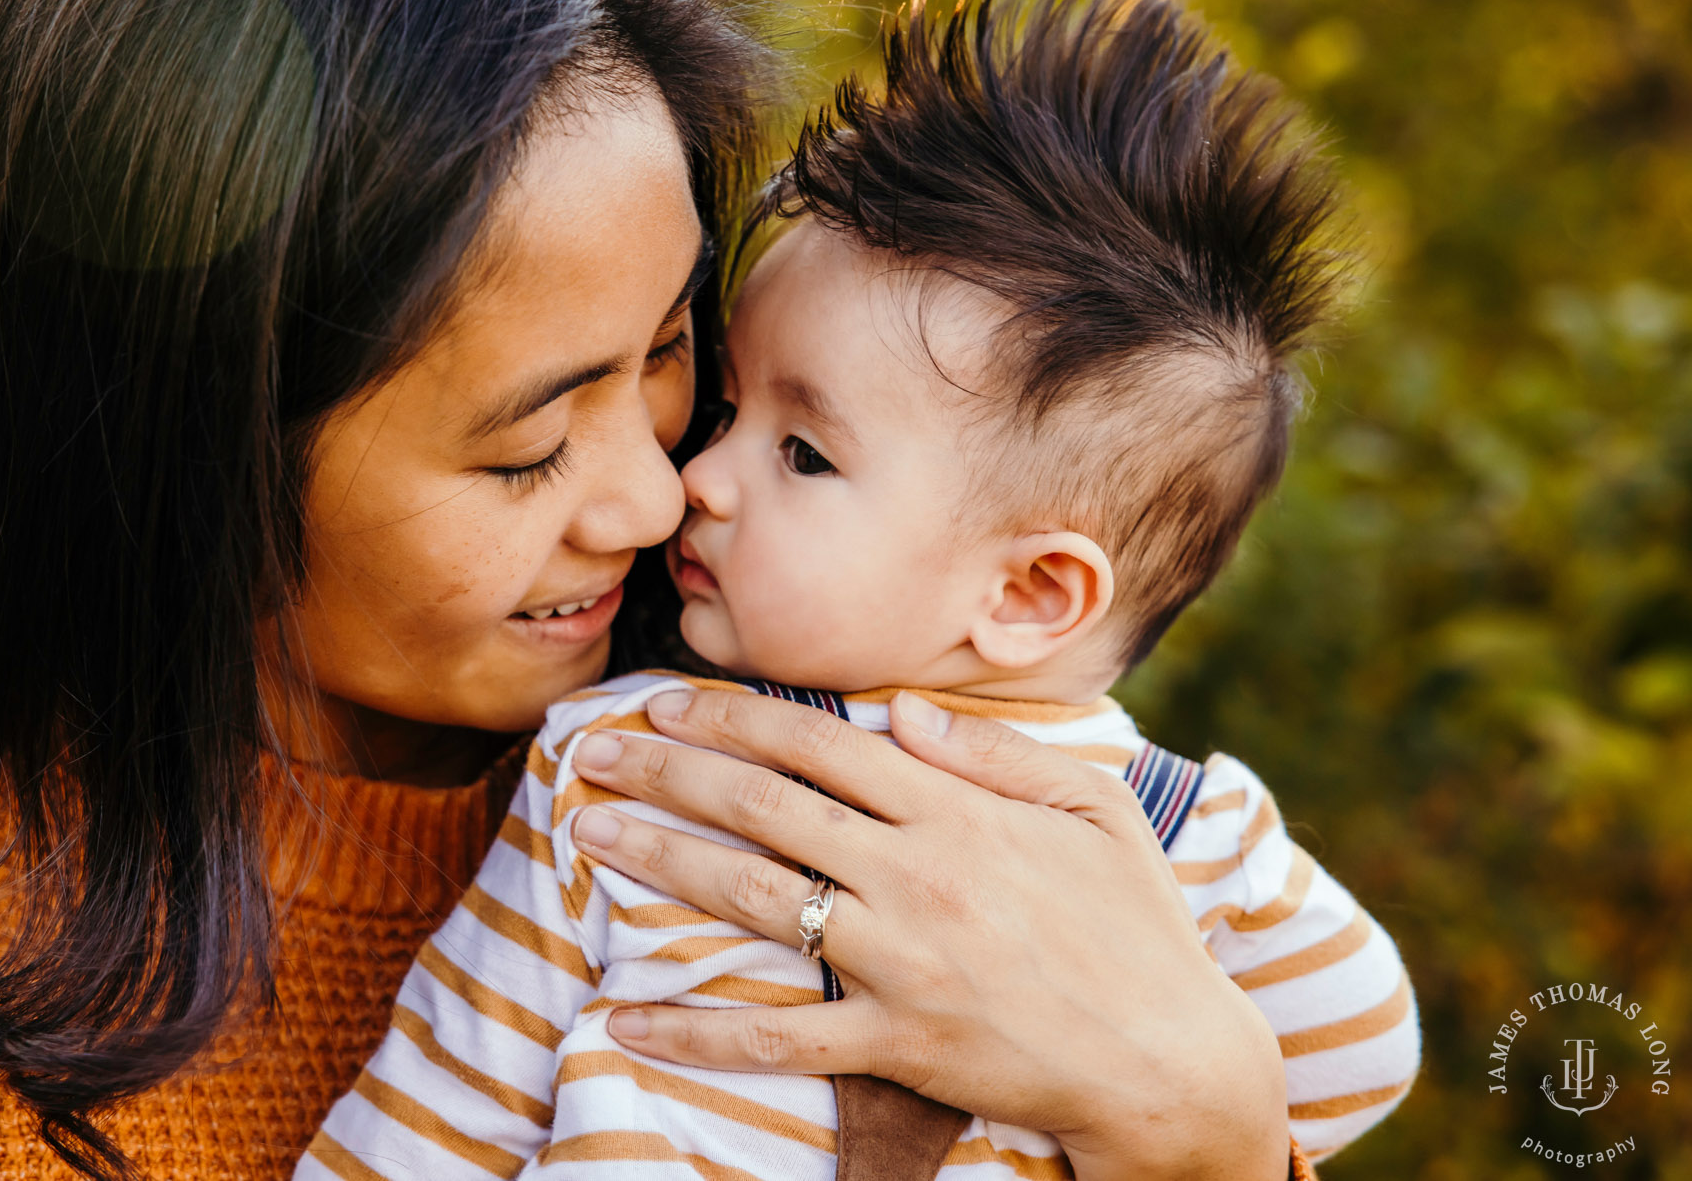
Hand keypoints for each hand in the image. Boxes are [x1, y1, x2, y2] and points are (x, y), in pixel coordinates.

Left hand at [566, 687, 1291, 1180]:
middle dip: (667, 769)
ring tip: (588, 834)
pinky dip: (696, 1028)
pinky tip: (625, 1016)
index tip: (667, 703)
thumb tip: (899, 709)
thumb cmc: (1137, 926)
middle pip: (764, 805)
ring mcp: (901, 961)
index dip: (732, 716)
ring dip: (660, 859)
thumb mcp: (1092, 807)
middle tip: (592, 750)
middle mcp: (916, 873)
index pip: (818, 743)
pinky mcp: (896, 1044)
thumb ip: (993, 752)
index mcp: (956, 810)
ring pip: (753, 897)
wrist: (1173, 1060)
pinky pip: (777, 1038)